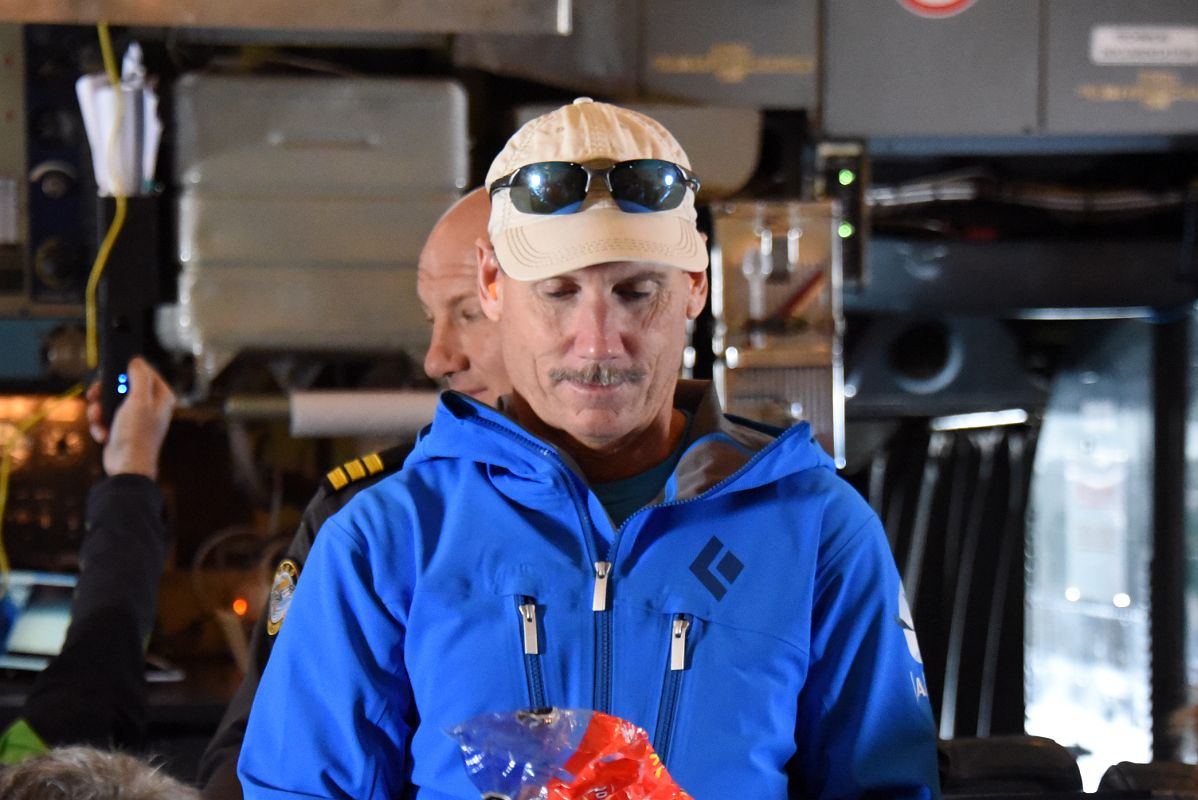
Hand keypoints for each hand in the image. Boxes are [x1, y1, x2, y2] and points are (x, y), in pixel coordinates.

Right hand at [85, 357, 175, 478]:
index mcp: (161, 396)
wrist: (126, 467)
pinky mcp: (122, 427)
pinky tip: (103, 434)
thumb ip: (139, 377)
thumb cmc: (136, 435)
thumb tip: (136, 360)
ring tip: (99, 420)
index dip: (125, 369)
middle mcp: (150, 405)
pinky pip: (105, 417)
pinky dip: (100, 425)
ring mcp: (135, 417)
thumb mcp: (139, 401)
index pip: (143, 370)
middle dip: (105, 392)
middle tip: (94, 396)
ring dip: (98, 410)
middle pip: (122, 384)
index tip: (110, 372)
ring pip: (109, 400)